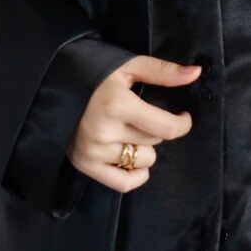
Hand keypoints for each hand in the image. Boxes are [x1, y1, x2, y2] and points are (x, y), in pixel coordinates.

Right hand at [65, 54, 199, 192]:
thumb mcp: (128, 66)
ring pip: (143, 161)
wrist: (53, 85)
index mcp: (118, 105)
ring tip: (129, 131)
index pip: (167, 128)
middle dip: (156, 128)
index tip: (183, 117)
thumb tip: (196, 73)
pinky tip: (132, 157)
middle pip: (155, 142)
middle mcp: (105, 132)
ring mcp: (93, 151)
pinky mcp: (84, 165)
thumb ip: (164, 72)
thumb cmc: (94, 72)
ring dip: (144, 148)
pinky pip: (123, 184)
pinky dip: (135, 174)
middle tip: (141, 115)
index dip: (183, 124)